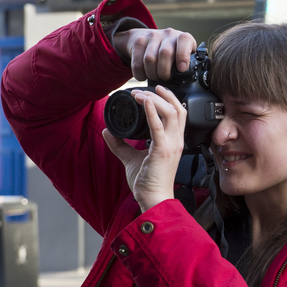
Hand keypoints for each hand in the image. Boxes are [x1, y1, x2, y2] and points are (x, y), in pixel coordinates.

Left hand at [102, 85, 187, 211]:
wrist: (153, 199)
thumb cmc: (148, 183)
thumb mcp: (132, 159)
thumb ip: (121, 145)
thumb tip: (107, 131)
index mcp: (174, 142)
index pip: (179, 114)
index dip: (170, 99)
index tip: (157, 90)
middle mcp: (176, 141)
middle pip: (178, 109)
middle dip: (164, 95)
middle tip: (149, 87)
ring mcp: (171, 145)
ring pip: (171, 113)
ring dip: (155, 99)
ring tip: (139, 94)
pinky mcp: (162, 151)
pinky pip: (158, 127)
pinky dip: (151, 111)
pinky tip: (143, 102)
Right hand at [113, 28, 196, 80]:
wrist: (146, 36)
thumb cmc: (170, 50)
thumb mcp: (183, 53)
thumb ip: (190, 62)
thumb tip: (199, 79)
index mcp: (183, 38)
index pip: (184, 41)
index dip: (183, 55)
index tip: (182, 69)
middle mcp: (168, 34)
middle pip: (165, 54)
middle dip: (165, 71)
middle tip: (165, 78)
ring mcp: (152, 36)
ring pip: (150, 59)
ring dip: (152, 74)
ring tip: (155, 77)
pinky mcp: (139, 41)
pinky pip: (137, 62)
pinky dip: (140, 74)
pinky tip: (144, 76)